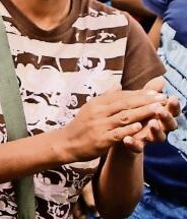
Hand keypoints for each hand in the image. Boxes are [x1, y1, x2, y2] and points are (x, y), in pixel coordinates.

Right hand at [57, 85, 171, 161]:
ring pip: (124, 117)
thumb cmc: (81, 125)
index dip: (139, 93)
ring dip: (142, 113)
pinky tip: (140, 127)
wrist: (66, 143)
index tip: (156, 91)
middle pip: (125, 104)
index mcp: (97, 103)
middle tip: (161, 98)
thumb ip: (106, 97)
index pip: (121, 95)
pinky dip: (129, 130)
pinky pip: (117, 134)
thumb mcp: (91, 107)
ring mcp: (99, 126)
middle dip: (145, 100)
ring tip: (157, 110)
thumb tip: (118, 84)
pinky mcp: (100, 140)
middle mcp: (98, 112)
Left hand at [115, 77, 180, 153]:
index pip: (172, 110)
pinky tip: (128, 139)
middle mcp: (160, 128)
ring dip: (156, 130)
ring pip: (159, 137)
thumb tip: (161, 78)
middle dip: (166, 117)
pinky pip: (138, 147)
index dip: (173, 105)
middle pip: (169, 124)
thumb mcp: (141, 102)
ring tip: (152, 123)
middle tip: (161, 110)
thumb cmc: (136, 114)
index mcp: (161, 116)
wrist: (119, 134)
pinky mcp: (138, 147)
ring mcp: (150, 138)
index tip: (172, 97)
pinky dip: (134, 143)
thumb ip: (149, 92)